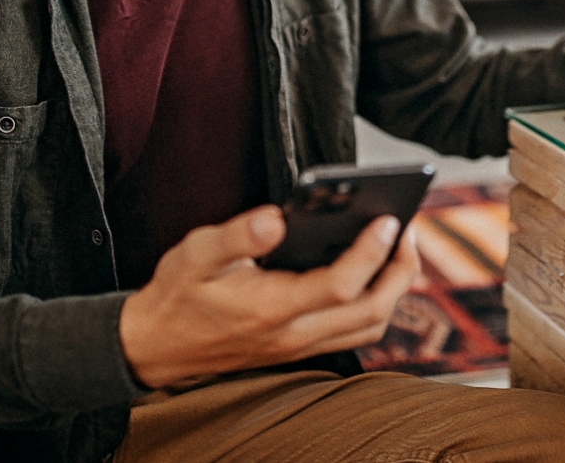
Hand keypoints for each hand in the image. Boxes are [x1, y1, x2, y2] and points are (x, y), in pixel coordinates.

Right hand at [118, 205, 419, 388]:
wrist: (158, 345)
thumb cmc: (178, 294)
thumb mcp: (196, 254)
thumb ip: (238, 235)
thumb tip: (276, 216)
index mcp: (271, 308)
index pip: (340, 286)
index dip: (370, 252)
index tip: (388, 219)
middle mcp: (294, 334)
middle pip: (371, 311)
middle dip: (400, 270)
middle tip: (406, 228)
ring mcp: (300, 346)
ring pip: (370, 327)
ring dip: (394, 290)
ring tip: (398, 247)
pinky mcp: (301, 348)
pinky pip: (355, 333)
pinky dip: (376, 304)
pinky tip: (373, 272)